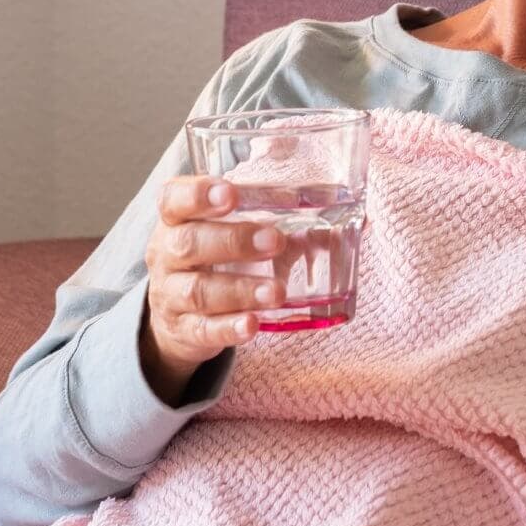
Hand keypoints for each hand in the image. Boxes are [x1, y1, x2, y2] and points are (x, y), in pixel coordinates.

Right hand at [140, 176, 290, 403]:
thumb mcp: (229, 228)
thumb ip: (278, 213)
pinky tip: (253, 325)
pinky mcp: (185, 331)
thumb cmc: (215, 257)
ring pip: (199, 291)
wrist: (176, 314)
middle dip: (233, 241)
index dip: (199, 194)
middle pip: (188, 243)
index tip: (232, 194)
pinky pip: (204, 331)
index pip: (174, 198)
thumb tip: (358, 216)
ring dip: (241, 289)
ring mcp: (171, 295)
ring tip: (277, 291)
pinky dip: (229, 329)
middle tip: (275, 240)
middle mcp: (167, 254)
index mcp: (177, 219)